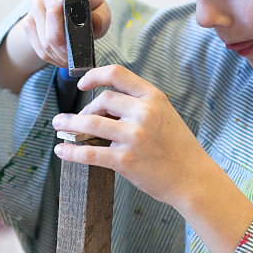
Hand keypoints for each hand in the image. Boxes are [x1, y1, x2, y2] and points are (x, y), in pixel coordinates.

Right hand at [21, 0, 110, 68]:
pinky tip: (61, 59)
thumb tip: (93, 23)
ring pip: (43, 44)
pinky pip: (38, 49)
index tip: (70, 49)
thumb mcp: (101, 11)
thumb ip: (101, 18)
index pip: (54, 12)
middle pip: (48, 32)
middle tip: (73, 60)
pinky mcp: (28, 24)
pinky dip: (51, 58)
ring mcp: (33, 12)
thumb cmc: (87, 10)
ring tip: (70, 61)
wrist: (70, 8)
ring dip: (58, 57)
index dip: (60, 33)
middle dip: (61, 51)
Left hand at [51, 65, 252, 252]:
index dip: (94, 75)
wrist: (193, 179)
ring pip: (91, 123)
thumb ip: (139, 105)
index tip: (81, 84)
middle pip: (102, 100)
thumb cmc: (178, 148)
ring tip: (59, 126)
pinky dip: (71, 151)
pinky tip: (62, 150)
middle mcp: (144, 113)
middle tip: (76, 120)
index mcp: (153, 98)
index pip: (117, 74)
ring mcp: (134, 137)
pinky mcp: (125, 160)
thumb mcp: (165, 115)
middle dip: (85, 109)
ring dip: (70, 124)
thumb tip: (103, 105)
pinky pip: (90, 153)